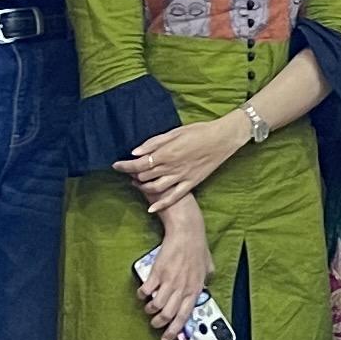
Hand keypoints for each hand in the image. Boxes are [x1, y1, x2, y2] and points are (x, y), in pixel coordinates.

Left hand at [122, 111, 250, 214]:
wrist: (223, 138)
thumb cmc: (200, 131)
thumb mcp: (175, 132)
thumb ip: (154, 143)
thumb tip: (136, 152)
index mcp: (166, 153)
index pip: (139, 164)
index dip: (125, 166)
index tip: (116, 165)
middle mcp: (171, 167)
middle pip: (145, 176)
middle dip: (133, 175)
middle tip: (129, 171)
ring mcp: (181, 177)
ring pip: (156, 188)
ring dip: (143, 187)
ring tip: (137, 184)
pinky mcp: (191, 183)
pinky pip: (174, 197)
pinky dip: (161, 204)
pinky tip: (151, 208)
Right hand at [137, 201, 210, 339]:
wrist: (187, 232)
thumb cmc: (197, 247)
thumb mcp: (208, 266)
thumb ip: (207, 278)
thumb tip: (207, 285)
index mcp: (194, 289)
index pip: (184, 317)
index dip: (174, 331)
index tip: (166, 338)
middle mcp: (182, 288)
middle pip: (167, 315)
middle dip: (159, 323)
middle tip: (155, 323)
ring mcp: (169, 281)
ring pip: (156, 306)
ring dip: (150, 310)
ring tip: (149, 307)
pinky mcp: (158, 272)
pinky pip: (146, 290)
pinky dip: (142, 295)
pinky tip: (143, 293)